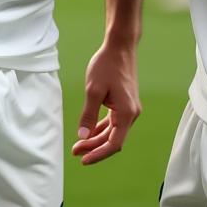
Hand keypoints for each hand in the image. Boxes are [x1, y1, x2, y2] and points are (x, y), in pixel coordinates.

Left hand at [72, 37, 140, 164]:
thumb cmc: (106, 65)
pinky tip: (89, 131)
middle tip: (75, 152)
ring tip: (79, 145)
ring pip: (112, 131)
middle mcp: (132, 114)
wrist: (119, 46)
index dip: (98, 154)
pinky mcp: (124, 103)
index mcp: (127, 113)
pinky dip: (101, 127)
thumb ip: (88, 115)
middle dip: (94, 147)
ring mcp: (129, 108)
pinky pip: (113, 121)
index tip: (83, 160)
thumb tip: (83, 136)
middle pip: (113, 139)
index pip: (114, 144)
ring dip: (96, 138)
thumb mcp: (93, 90)